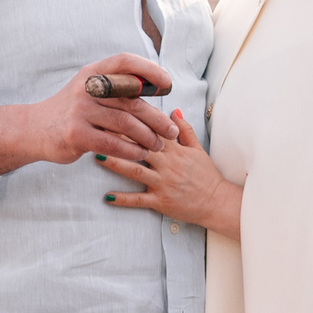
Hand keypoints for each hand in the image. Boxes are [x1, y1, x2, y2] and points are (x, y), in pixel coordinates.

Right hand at [0, 55, 178, 192]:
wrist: (33, 130)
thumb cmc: (71, 111)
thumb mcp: (89, 90)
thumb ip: (116, 88)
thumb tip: (154, 88)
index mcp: (93, 73)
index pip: (125, 62)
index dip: (149, 70)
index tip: (167, 85)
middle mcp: (86, 88)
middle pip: (132, 100)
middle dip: (156, 118)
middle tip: (171, 131)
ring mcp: (80, 111)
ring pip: (126, 123)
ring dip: (147, 137)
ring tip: (158, 146)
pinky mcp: (76, 135)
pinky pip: (113, 144)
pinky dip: (131, 151)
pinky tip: (140, 155)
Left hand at [101, 112, 240, 240]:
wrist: (217, 202)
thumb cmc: (206, 175)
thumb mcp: (198, 149)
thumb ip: (184, 130)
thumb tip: (174, 110)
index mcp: (174, 149)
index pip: (151, 130)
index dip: (133, 120)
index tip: (115, 111)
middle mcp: (167, 164)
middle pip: (139, 147)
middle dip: (119, 137)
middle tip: (98, 127)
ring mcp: (163, 183)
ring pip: (135, 171)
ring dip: (115, 163)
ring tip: (96, 155)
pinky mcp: (160, 201)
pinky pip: (139, 200)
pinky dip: (122, 199)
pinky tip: (107, 196)